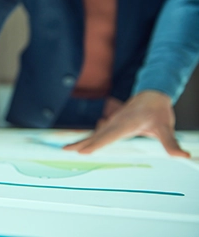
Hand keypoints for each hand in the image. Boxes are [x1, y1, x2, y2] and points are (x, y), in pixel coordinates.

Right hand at [63, 90, 189, 156]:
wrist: (152, 94)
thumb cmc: (157, 110)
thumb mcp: (165, 127)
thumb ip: (171, 143)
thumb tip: (182, 155)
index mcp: (125, 124)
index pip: (107, 136)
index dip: (95, 144)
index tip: (83, 150)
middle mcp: (115, 123)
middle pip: (95, 135)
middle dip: (80, 143)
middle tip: (65, 149)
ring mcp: (112, 123)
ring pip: (94, 134)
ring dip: (80, 141)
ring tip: (68, 148)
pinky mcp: (112, 124)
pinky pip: (98, 133)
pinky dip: (88, 138)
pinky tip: (82, 144)